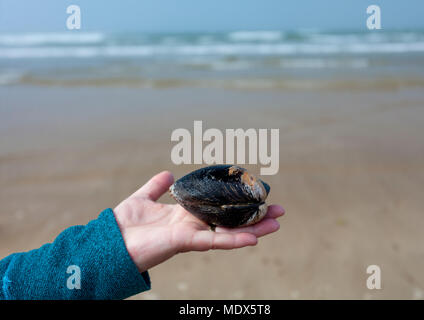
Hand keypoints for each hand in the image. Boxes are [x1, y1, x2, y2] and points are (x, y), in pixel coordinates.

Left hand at [114, 171, 284, 272]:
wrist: (109, 242)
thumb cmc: (124, 224)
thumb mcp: (143, 198)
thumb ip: (156, 186)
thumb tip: (169, 173)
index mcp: (187, 215)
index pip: (220, 209)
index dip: (238, 203)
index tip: (257, 196)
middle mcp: (194, 225)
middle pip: (231, 221)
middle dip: (255, 217)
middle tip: (279, 211)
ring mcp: (192, 235)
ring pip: (230, 232)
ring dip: (254, 229)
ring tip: (276, 224)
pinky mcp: (185, 241)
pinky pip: (214, 241)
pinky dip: (234, 240)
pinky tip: (254, 238)